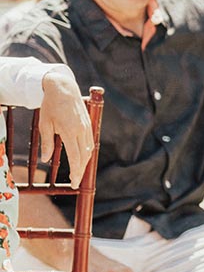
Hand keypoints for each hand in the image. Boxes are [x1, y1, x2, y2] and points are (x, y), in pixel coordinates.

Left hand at [39, 67, 93, 186]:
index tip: (73, 183)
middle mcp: (81, 131)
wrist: (63, 88)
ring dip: (84, 162)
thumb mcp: (44, 124)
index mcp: (70, 131)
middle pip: (84, 157)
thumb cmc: (51, 105)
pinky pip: (90, 142)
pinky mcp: (88, 124)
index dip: (75, 172)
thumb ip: (46, 143)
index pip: (75, 158)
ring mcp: (86, 127)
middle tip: (75, 181)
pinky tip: (82, 157)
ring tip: (77, 171)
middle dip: (80, 171)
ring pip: (89, 150)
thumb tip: (46, 159)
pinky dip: (86, 152)